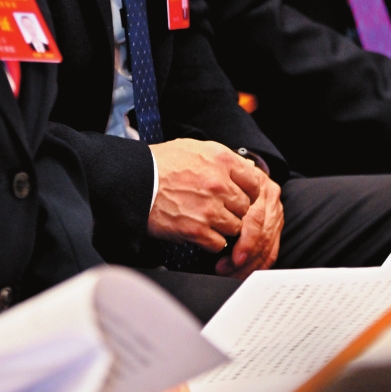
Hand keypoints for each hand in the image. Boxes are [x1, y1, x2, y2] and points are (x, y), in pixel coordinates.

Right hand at [148, 139, 263, 251]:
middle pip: (245, 206)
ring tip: (209, 221)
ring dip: (224, 227)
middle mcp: (219, 184)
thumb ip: (222, 158)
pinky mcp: (196, 229)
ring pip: (235, 226)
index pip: (254, 181)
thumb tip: (246, 168)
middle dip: (235, 210)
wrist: (136, 182)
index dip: (249, 191)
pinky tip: (200, 232)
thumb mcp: (195, 148)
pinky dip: (211, 241)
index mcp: (221, 160)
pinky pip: (218, 243)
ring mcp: (209, 208)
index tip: (242, 196)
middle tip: (221, 209)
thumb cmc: (162, 163)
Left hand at [216, 173, 283, 276]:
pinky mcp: (277, 221)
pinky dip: (259, 263)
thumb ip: (212, 198)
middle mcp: (267, 195)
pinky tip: (245, 271)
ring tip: (229, 273)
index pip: (254, 219)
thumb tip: (204, 230)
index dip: (242, 243)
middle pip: (262, 233)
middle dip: (243, 257)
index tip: (223, 259)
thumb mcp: (214, 177)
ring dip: (249, 264)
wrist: (232, 167)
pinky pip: (272, 248)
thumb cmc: (214, 175)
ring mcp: (274, 208)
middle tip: (223, 269)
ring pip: (268, 244)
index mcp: (254, 182)